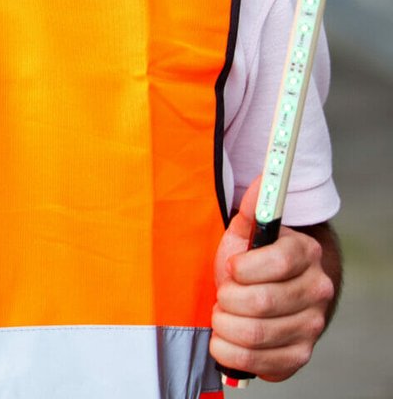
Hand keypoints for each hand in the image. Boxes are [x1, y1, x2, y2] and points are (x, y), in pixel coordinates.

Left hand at [210, 181, 335, 381]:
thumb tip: (263, 177)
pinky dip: (230, 352)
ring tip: (223, 315)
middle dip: (227, 300)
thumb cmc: (251, 260)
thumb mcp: (246, 231)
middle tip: (223, 295)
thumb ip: (252, 208)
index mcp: (305, 254)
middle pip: (260, 303)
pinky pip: (258, 363)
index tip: (230, 266)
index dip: (242, 267)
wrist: (270, 292)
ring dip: (224, 326)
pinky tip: (227, 338)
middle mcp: (317, 291)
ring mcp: (311, 326)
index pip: (277, 262)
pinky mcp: (299, 356)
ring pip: (255, 334)